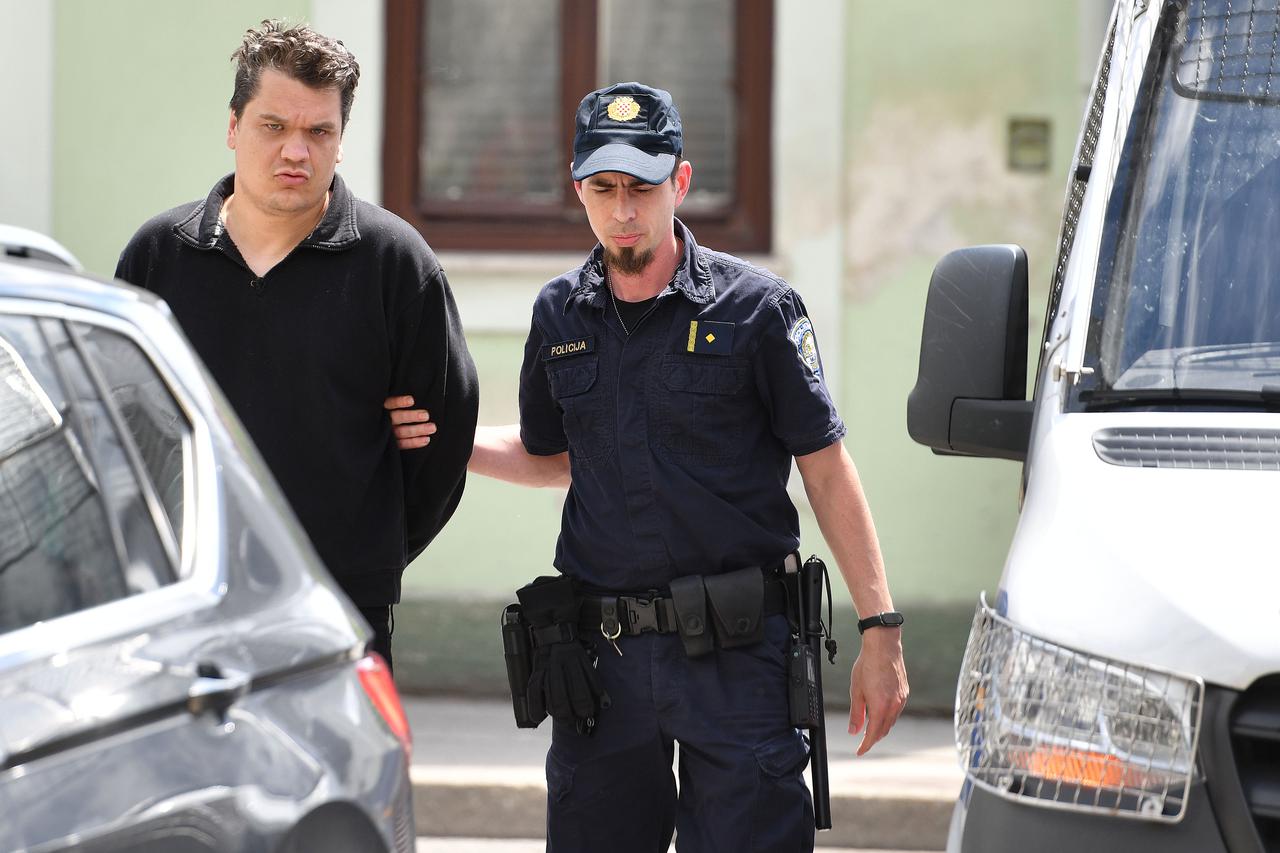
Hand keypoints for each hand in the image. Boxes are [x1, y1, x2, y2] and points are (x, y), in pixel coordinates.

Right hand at [384, 395, 436, 449]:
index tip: (411, 400)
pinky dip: (414, 442)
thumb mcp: (386, 405)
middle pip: (397, 418)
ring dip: (418, 430)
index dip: (399, 402)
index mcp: (381, 408)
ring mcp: (386, 433)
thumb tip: (412, 398)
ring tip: (432, 427)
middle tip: (426, 415)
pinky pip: (402, 444)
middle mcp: (383, 421)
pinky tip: (426, 439)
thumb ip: (395, 402)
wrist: (373, 436)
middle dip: (411, 417)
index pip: (390, 403)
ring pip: (401, 432)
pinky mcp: (390, 444)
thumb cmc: (385, 414)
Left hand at [847, 627, 908, 755]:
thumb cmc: (867, 665)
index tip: (859, 751)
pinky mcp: (905, 693)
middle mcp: (894, 705)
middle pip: (883, 730)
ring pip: (891, 721)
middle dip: (873, 738)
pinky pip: (896, 711)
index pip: (873, 734)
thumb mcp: (856, 690)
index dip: (865, 745)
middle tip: (862, 740)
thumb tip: (853, 731)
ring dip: (880, 727)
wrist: (884, 646)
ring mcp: (901, 699)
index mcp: (881, 706)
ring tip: (869, 726)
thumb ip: (856, 713)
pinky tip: (879, 711)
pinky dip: (887, 716)